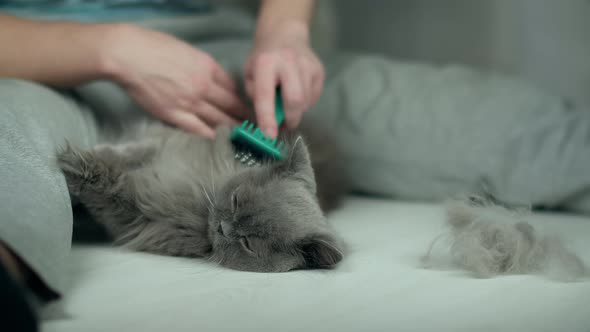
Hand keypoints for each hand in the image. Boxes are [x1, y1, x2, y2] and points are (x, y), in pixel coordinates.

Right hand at [102, 24, 249, 137]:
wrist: (128, 55)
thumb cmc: (153, 47)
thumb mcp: (187, 51)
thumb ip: (202, 67)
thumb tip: (214, 80)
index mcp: (207, 67)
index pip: (232, 88)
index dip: (242, 100)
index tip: (246, 107)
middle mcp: (203, 85)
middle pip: (230, 105)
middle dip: (243, 117)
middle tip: (253, 127)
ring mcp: (189, 102)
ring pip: (219, 119)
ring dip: (232, 129)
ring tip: (242, 138)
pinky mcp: (174, 114)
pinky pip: (198, 129)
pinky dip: (210, 135)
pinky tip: (218, 140)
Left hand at [245, 20, 323, 137]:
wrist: (284, 34)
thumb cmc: (263, 60)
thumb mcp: (250, 74)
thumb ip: (256, 96)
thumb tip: (269, 121)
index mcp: (265, 63)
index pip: (266, 96)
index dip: (267, 119)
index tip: (269, 137)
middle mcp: (288, 62)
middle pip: (295, 101)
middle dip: (290, 119)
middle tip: (285, 125)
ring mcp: (307, 65)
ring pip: (306, 101)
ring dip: (297, 110)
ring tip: (288, 101)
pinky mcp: (319, 70)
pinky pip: (314, 97)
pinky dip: (305, 102)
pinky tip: (297, 91)